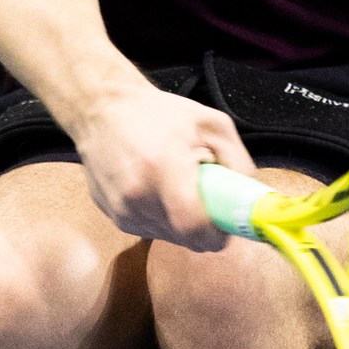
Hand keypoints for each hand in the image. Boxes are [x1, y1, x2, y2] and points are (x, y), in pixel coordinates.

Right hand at [70, 81, 254, 249]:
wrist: (101, 109)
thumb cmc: (159, 113)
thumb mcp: (211, 124)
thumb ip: (238, 161)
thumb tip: (247, 199)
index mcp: (164, 168)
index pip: (194, 228)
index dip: (216, 234)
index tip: (226, 224)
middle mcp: (138, 196)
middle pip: (185, 239)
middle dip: (202, 226)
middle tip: (204, 197)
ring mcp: (122, 210)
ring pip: (168, 237)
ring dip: (180, 222)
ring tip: (175, 186)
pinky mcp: (112, 217)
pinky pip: (150, 230)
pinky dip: (161, 217)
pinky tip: (155, 189)